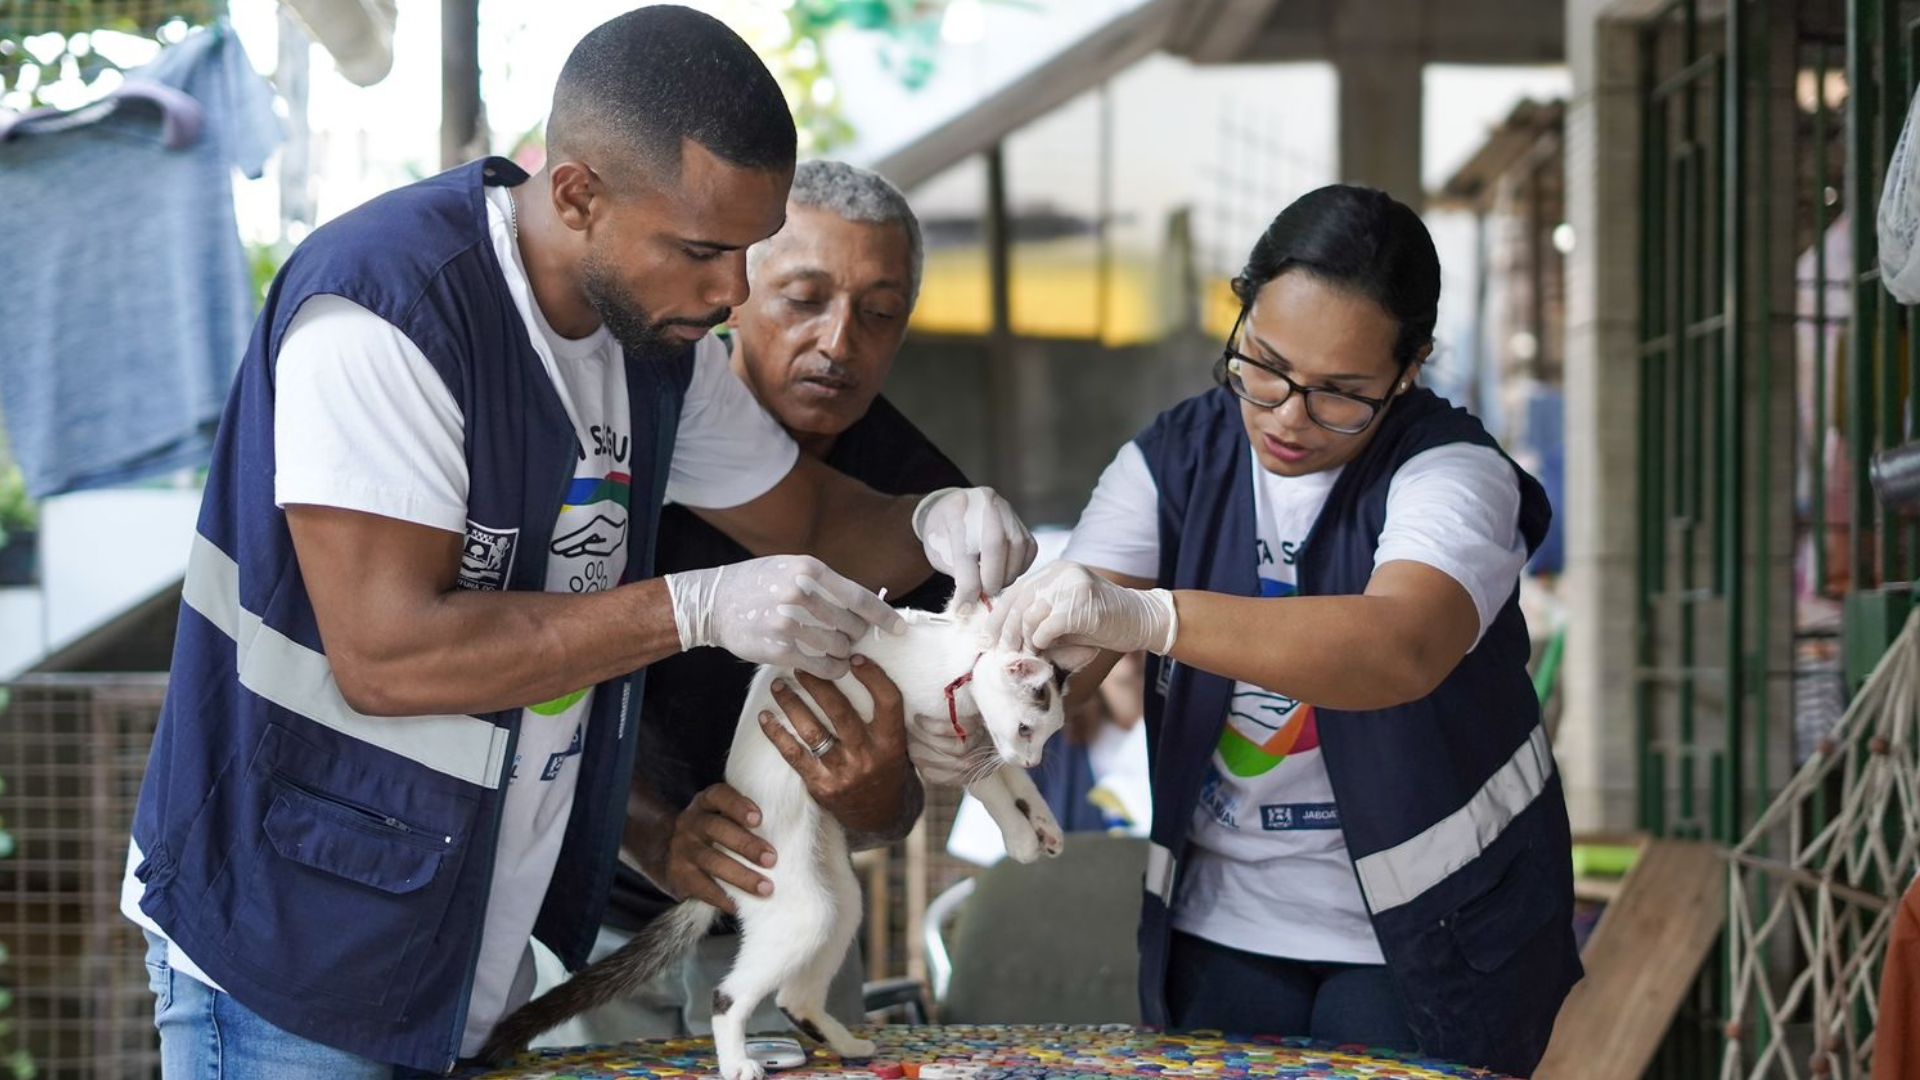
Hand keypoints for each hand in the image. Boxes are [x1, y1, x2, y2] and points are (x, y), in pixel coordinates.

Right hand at [650, 784, 777, 914]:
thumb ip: (746, 819)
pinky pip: (702, 887)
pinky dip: (723, 897)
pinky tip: (741, 905)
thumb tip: (790, 833)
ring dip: (741, 876)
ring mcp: (683, 849)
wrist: (666, 851)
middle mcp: (691, 822)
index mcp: (706, 803)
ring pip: (712, 861)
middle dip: (747, 845)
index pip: (719, 796)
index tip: (759, 819)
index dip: (738, 805)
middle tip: (772, 859)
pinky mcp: (679, 875)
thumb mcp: (721, 816)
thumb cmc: (713, 833)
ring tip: (766, 888)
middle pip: (717, 829)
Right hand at [665, 554, 905, 678]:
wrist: (715, 601)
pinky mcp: (778, 649)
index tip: (900, 629)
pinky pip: (821, 666)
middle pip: (851, 625)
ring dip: (844, 654)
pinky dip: (833, 670)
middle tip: (852, 639)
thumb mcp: (791, 568)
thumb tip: (865, 604)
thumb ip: (825, 584)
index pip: (859, 597)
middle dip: (857, 636)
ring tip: (837, 651)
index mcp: (809, 569)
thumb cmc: (759, 583)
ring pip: (839, 648)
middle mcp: (800, 594)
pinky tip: (832, 668)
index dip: (884, 616)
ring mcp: (788, 622)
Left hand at [757, 658, 915, 834]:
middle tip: (802, 664)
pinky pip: (794, 756)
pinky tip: (765, 718)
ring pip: (812, 731)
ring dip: (792, 704)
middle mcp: (867, 756)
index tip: (854, 658)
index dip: (873, 677)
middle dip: (819, 684)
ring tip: (778, 685)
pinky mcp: (821, 785)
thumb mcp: (895, 744)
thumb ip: (882, 716)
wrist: (879, 815)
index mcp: (891, 742)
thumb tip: (856, 670)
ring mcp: (842, 772)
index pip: (887, 702)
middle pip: (840, 712)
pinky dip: (777, 735)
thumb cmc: (885, 768)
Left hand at [912, 487, 1036, 613]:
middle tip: (982, 595)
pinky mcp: (1023, 524)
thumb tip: (970, 606)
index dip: (966, 585)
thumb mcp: (940, 553)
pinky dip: (1018, 569)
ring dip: (1005, 576)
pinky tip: (1003, 572)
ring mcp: (1008, 512)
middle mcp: (986, 505)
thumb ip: (958, 575)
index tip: (963, 607)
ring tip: (991, 583)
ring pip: (1017, 549)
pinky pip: (1029, 551)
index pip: (966, 551)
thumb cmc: (944, 536)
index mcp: (957, 509)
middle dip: (990, 580)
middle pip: (995, 546)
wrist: (955, 512)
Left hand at [982, 561, 1178, 659]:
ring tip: (1025, 655)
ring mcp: (1072, 586)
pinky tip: (1044, 651)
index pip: (1015, 590)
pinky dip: (1040, 643)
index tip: (990, 637)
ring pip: (1029, 615)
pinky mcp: (1081, 605)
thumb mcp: (1065, 612)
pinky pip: (1047, 627)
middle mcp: (1062, 573)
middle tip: (1003, 652)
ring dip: (1023, 641)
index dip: (999, 615)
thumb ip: (1038, 615)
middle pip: (1018, 603)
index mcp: (1054, 571)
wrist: (1141, 619)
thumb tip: (1002, 636)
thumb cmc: (1102, 622)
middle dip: (1007, 631)